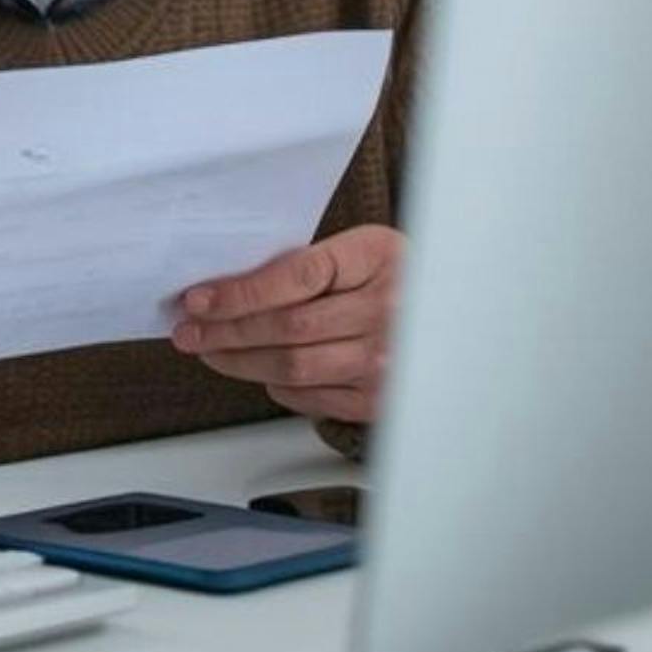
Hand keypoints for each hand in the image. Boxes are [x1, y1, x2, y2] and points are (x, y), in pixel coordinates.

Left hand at [171, 224, 401, 422]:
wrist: (461, 320)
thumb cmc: (400, 280)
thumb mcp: (366, 252)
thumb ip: (311, 264)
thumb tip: (230, 288)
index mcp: (380, 256)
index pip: (296, 275)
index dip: (240, 292)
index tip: (198, 299)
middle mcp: (388, 310)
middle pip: (288, 326)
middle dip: (226, 331)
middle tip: (189, 330)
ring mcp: (387, 360)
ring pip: (292, 367)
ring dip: (239, 361)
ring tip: (211, 351)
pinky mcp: (379, 399)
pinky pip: (310, 397)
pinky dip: (276, 385)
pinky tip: (259, 371)